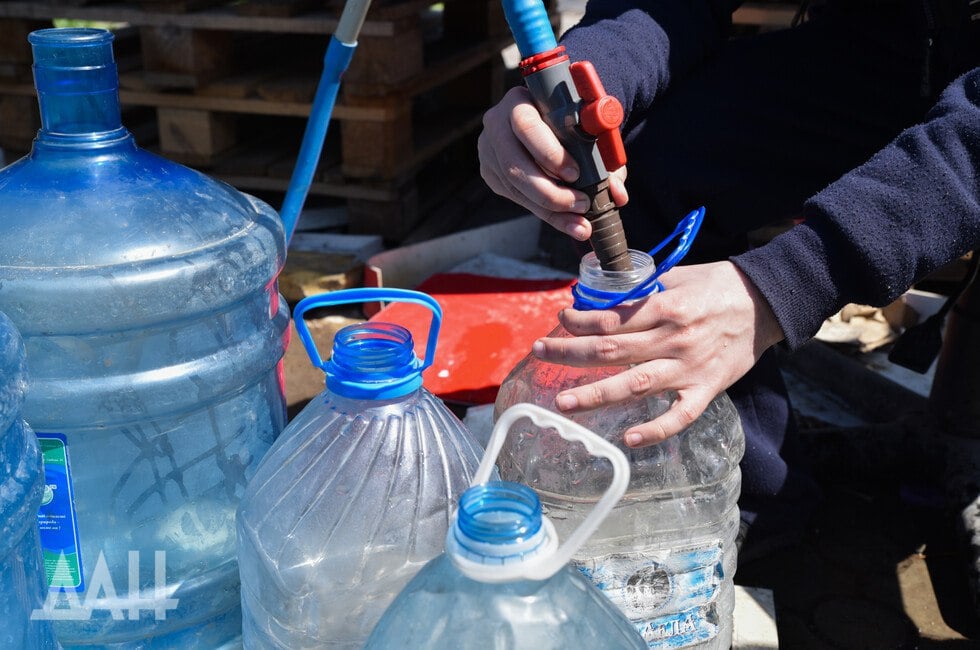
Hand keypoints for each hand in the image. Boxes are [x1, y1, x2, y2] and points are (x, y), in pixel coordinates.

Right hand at [478, 86, 628, 240]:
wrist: (546, 120)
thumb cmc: (568, 121)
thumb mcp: (587, 129)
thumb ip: (606, 158)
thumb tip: (617, 194)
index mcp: (519, 102)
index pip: (526, 126)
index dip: (549, 154)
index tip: (575, 174)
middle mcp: (496, 125)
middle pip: (514, 166)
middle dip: (550, 193)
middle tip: (581, 204)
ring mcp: (490, 151)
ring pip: (515, 188)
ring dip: (550, 210)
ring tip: (580, 222)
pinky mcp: (491, 173)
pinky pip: (515, 197)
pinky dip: (543, 212)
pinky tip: (566, 221)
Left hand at [531, 261, 784, 446]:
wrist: (767, 303)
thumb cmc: (717, 285)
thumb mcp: (677, 276)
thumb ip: (641, 291)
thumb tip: (600, 297)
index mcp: (664, 307)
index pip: (611, 319)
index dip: (580, 321)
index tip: (560, 320)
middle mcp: (672, 339)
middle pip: (611, 351)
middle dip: (570, 353)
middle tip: (539, 353)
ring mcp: (689, 369)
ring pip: (634, 385)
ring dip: (595, 395)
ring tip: (563, 403)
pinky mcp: (706, 390)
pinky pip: (678, 416)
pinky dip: (655, 430)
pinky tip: (629, 439)